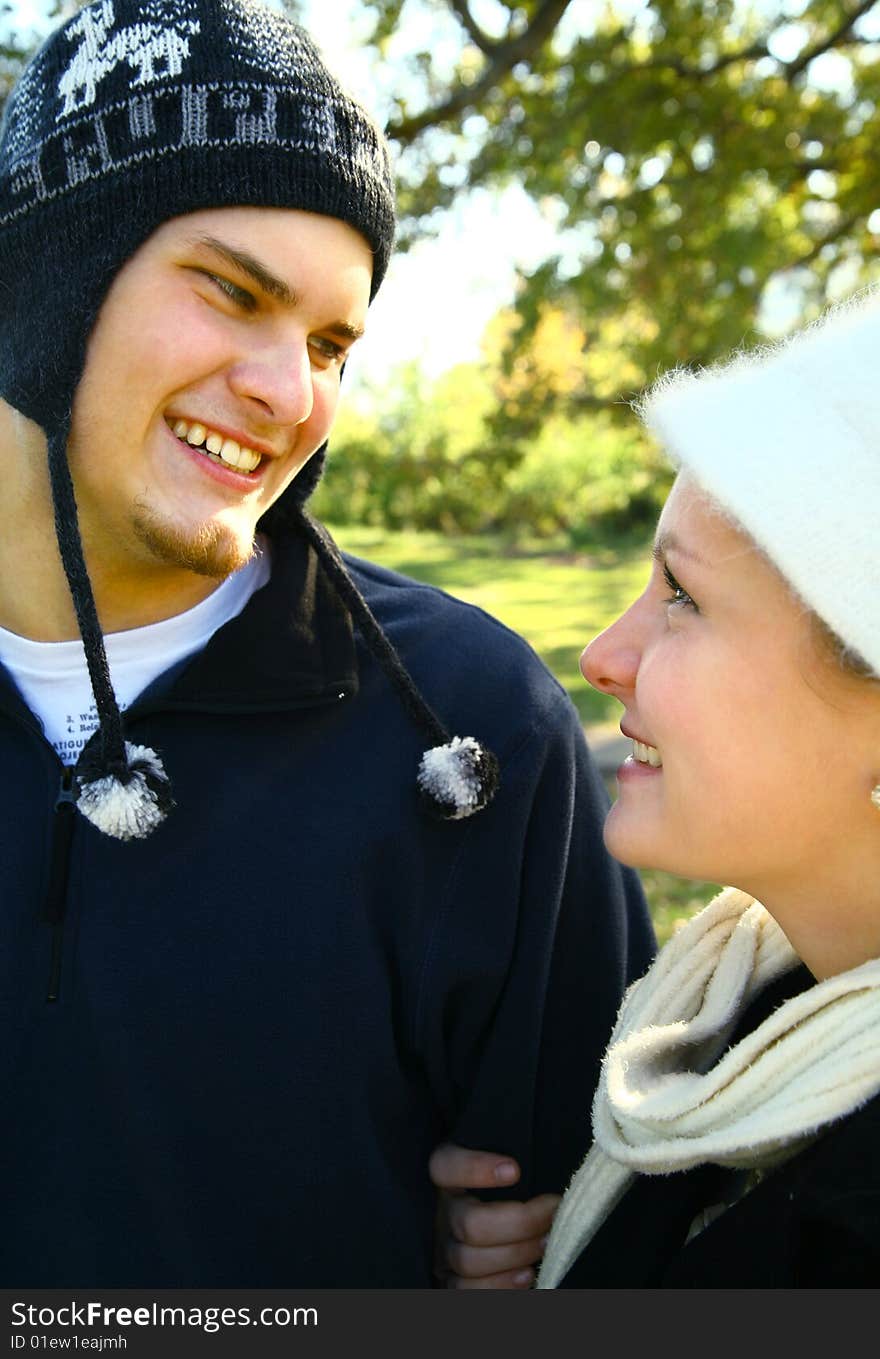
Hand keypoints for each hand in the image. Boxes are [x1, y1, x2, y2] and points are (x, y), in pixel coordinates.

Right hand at [430, 1142, 560, 1288]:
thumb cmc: (508, 1191)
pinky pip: (468, 1291)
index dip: (474, 1168)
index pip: (445, 1166)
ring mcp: (442, 1249)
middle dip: (520, 1222)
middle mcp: (440, 1214)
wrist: (495, 1232)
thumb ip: (518, 1164)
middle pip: (469, 1222)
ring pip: (469, 1260)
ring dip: (516, 1253)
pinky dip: (502, 1285)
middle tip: (552, 1213)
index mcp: (446, 1178)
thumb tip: (551, 1160)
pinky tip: (528, 1273)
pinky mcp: (451, 1280)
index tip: (515, 1170)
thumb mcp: (505, 1170)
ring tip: (546, 1242)